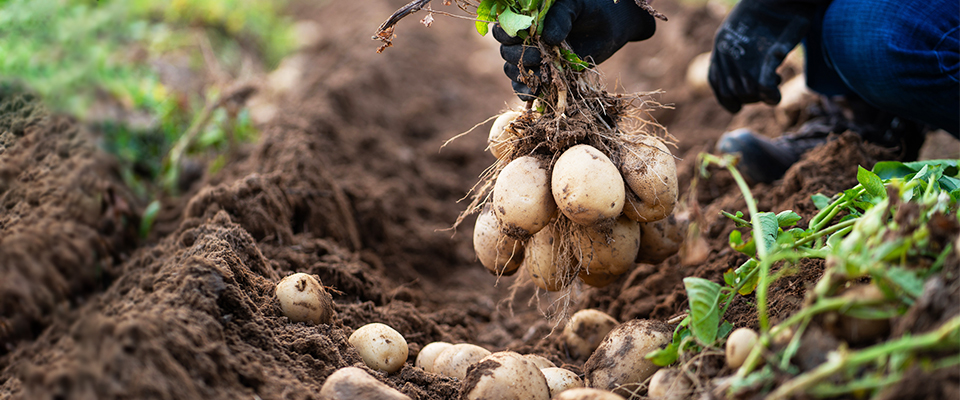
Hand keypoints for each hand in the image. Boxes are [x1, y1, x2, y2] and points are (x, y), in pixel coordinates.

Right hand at [494, 0, 656, 99]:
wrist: (610, 25)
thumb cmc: (590, 8)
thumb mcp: (575, 6)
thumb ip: (560, 17)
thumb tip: (547, 38)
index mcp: (525, 20)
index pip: (503, 29)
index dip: (506, 35)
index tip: (521, 37)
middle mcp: (524, 40)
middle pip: (506, 52)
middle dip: (519, 56)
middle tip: (538, 55)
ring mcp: (533, 59)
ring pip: (513, 70)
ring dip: (523, 75)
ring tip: (541, 73)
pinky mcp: (544, 75)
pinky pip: (526, 87)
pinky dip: (527, 92)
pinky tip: (536, 93)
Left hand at [708, 0, 814, 112]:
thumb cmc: (774, 11)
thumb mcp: (751, 32)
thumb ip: (741, 52)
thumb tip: (747, 76)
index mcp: (721, 45)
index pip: (715, 80)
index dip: (724, 97)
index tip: (736, 108)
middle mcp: (727, 52)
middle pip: (732, 91)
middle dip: (748, 97)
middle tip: (766, 87)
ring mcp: (747, 55)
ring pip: (746, 92)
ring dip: (761, 95)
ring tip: (776, 79)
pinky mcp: (769, 57)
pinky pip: (763, 88)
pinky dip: (770, 96)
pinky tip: (776, 94)